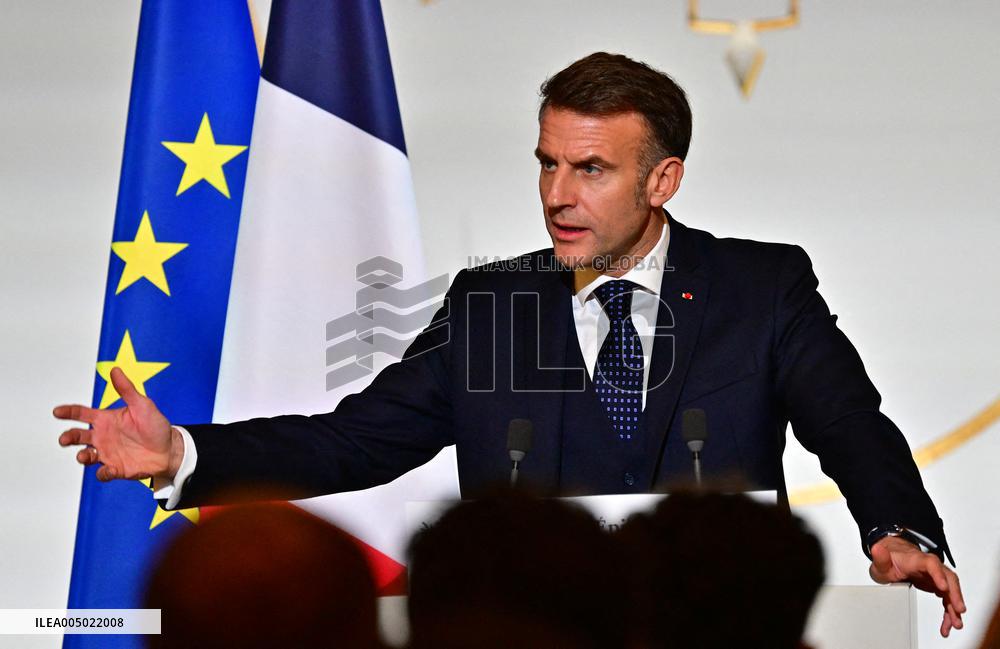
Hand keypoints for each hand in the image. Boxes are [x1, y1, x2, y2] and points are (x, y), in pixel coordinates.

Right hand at [55, 367, 181, 480]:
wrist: (170, 449)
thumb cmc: (155, 426)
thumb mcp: (142, 404)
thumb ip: (126, 389)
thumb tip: (115, 370)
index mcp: (106, 420)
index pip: (82, 414)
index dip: (68, 412)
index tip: (57, 412)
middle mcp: (103, 437)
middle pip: (78, 436)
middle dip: (68, 437)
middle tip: (66, 439)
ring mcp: (108, 453)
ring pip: (86, 456)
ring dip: (82, 456)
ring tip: (85, 455)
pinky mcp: (116, 468)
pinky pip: (103, 473)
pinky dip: (103, 473)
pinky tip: (108, 469)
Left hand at [870, 535, 965, 637]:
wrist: (894, 558)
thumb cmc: (890, 560)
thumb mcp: (880, 560)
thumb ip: (880, 556)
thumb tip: (876, 549)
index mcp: (917, 559)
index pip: (931, 564)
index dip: (938, 575)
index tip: (943, 588)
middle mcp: (930, 567)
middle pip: (947, 578)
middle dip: (954, 594)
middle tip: (958, 610)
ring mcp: (936, 577)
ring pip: (950, 591)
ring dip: (954, 608)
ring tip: (956, 624)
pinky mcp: (937, 586)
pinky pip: (947, 599)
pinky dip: (949, 612)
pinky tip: (948, 624)